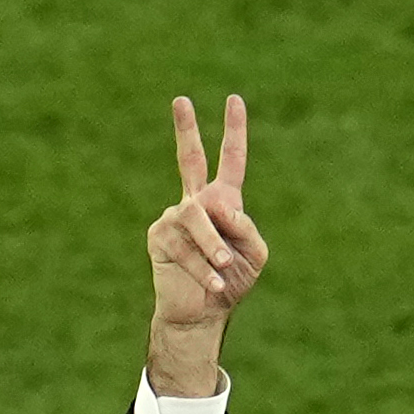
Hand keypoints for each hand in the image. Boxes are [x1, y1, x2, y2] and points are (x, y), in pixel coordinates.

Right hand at [146, 95, 267, 385]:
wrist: (201, 314)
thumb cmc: (230, 283)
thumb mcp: (254, 255)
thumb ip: (246, 227)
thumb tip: (219, 205)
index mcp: (223, 203)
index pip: (231, 162)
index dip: (234, 132)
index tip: (234, 101)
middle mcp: (196, 203)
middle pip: (189, 160)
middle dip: (185, 130)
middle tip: (181, 99)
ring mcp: (174, 217)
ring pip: (196, 218)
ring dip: (213, 244)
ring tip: (224, 265)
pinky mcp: (159, 238)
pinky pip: (183, 245)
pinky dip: (203, 267)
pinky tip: (214, 284)